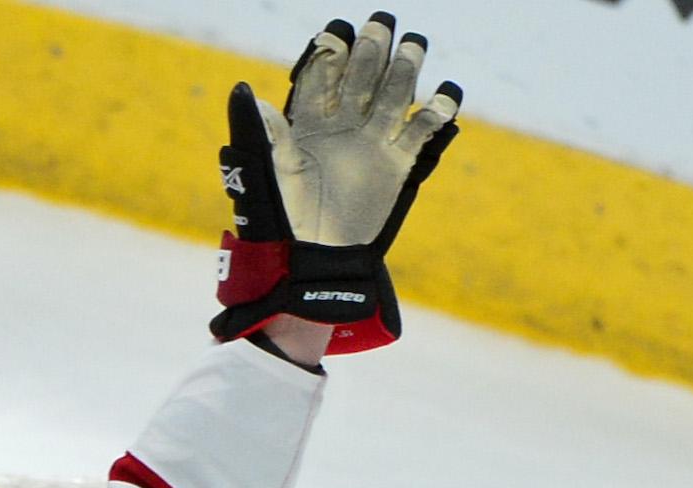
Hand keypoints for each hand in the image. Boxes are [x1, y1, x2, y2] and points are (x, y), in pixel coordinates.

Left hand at [210, 16, 464, 354]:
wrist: (318, 258)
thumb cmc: (288, 217)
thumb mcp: (274, 172)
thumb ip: (266, 133)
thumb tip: (245, 94)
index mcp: (311, 122)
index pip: (322, 78)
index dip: (330, 55)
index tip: (335, 34)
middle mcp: (344, 124)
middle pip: (362, 76)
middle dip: (372, 49)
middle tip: (382, 23)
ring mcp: (373, 140)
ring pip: (394, 95)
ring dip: (405, 70)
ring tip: (415, 46)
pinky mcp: (398, 162)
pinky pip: (421, 131)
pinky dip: (436, 112)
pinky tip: (446, 94)